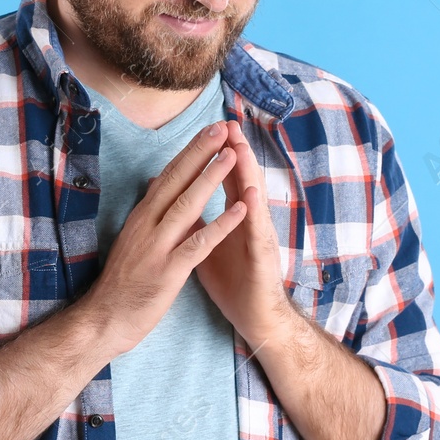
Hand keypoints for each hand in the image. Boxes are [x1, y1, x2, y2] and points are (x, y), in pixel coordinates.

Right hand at [79, 120, 247, 358]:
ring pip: (188, 205)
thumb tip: (154, 184)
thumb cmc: (122, 282)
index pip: (167, 176)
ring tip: (231, 155)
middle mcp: (147, 225)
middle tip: (221, 127)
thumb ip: (148, 214)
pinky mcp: (169, 271)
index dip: (189, 152)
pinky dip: (221, 225)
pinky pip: (199, 243)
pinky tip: (240, 210)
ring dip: (211, 178)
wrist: (104, 319)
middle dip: (200, 153)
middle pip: (177, 181)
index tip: (207, 130)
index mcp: (141, 217)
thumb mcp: (133, 240)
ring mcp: (158, 247)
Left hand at [191, 120, 297, 348]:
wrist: (254, 317)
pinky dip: (252, 213)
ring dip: (248, 173)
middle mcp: (248, 222)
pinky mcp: (262, 258)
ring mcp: (258, 237)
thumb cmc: (233, 281)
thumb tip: (177, 198)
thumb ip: (195, 220)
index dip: (216, 153)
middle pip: (241, 180)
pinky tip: (248, 196)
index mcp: (233, 217)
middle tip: (228, 122)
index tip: (208, 128)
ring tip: (240, 147)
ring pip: (253, 200)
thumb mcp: (206, 245)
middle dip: (235, 151)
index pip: (225, 178)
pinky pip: (256, 233)